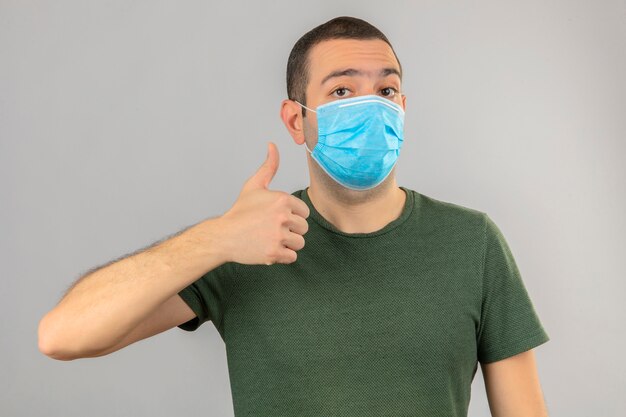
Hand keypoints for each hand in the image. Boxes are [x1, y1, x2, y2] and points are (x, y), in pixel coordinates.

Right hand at [219, 142, 309, 264]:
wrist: (224, 236)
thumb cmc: (240, 211)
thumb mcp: (254, 186)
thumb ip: (269, 166)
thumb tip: (272, 145)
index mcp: (282, 200)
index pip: (304, 212)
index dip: (292, 216)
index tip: (275, 218)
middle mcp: (282, 217)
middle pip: (304, 228)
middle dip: (290, 231)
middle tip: (271, 229)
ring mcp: (278, 236)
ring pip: (299, 243)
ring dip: (287, 244)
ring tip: (270, 239)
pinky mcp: (274, 253)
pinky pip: (292, 257)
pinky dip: (282, 256)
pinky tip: (268, 248)